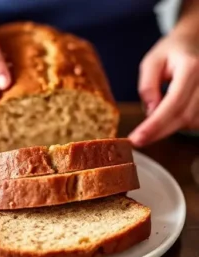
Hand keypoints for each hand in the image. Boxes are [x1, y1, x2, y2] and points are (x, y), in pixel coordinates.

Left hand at [129, 32, 198, 146]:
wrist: (195, 43)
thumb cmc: (170, 52)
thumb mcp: (151, 63)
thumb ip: (148, 86)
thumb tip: (150, 111)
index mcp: (191, 68)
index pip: (172, 103)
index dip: (154, 125)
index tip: (136, 139)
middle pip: (183, 117)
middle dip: (158, 133)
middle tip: (137, 141)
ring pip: (191, 122)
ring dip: (169, 128)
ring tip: (152, 122)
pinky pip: (197, 122)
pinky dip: (180, 124)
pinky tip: (168, 118)